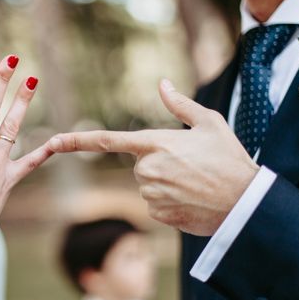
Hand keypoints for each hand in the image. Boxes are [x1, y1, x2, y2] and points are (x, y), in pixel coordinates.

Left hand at [47, 79, 258, 235]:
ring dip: (166, 185)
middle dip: (159, 165)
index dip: (76, 141)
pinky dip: (170, 202)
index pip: (107, 140)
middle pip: (139, 166)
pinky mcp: (157, 214)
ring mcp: (150, 194)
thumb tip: (162, 84)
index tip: (52, 142)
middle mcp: (147, 169)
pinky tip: (192, 200)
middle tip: (190, 167)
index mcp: (155, 143)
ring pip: (148, 186)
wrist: (246, 203)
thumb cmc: (229, 159)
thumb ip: (180, 104)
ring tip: (195, 184)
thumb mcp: (209, 124)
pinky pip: (155, 205)